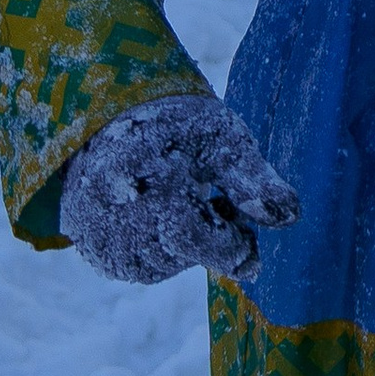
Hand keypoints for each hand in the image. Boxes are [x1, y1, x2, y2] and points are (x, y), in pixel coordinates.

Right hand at [58, 92, 299, 285]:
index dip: (233, 247)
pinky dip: (154, 247)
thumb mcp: (223, 141)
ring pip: (157, 267)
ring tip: (181, 203)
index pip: (201, 245)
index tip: (247, 235)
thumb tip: (290, 217)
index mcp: (152, 193)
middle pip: (180, 258)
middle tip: (212, 204)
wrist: (109, 108)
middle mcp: (116, 221)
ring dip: (180, 247)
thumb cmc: (175, 123)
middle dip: (207, 241)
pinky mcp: (85, 238)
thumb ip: (254, 181)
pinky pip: (132, 263)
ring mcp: (95, 234)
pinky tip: (157, 215)